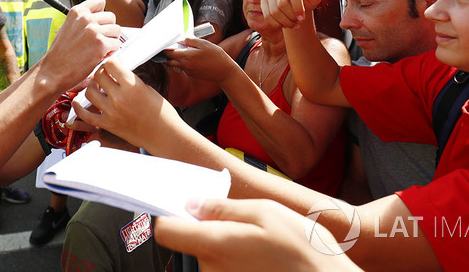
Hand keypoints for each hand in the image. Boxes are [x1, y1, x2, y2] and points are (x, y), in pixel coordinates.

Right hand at [38, 0, 120, 93]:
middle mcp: (86, 18)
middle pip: (111, 17)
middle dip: (108, 29)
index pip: (100, 1)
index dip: (102, 14)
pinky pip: (117, 44)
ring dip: (111, 40)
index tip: (97, 25)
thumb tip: (101, 16)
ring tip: (100, 49)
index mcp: (77, 11)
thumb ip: (83, 20)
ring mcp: (94, 30)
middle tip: (99, 40)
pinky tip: (100, 56)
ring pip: (117, 30)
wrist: (53, 71)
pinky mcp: (101, 44)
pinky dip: (111, 52)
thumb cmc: (61, 53)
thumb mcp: (68, 27)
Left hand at [72, 58, 181, 148]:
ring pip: (89, 92)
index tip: (112, 63)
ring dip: (92, 87)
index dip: (110, 61)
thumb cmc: (161, 112)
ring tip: (97, 87)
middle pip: (99, 75)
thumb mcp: (147, 89)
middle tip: (104, 73)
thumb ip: (130, 80)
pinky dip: (79, 108)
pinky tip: (77, 102)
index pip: (111, 64)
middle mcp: (120, 98)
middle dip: (101, 72)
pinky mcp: (108, 125)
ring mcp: (112, 112)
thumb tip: (116, 72)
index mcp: (132, 85)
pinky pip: (86, 116)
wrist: (164, 134)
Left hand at [154, 198, 359, 271]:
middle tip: (242, 223)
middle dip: (208, 229)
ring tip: (260, 244)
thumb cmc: (302, 249)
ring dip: (226, 247)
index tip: (184, 208)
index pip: (166, 232)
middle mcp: (211, 271)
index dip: (170, 216)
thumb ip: (223, 208)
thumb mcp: (264, 211)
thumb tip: (192, 203)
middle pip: (191, 243)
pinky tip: (261, 259)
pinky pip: (225, 270)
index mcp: (214, 245)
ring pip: (210, 257)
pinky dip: (236, 262)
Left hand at [163, 38, 234, 83]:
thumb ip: (190, 41)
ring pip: (175, 65)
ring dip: (174, 59)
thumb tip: (181, 39)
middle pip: (169, 61)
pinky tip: (190, 57)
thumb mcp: (204, 44)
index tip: (165, 44)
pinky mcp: (191, 74)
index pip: (169, 53)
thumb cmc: (216, 57)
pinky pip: (183, 68)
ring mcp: (188, 71)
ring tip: (180, 51)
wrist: (224, 72)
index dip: (166, 48)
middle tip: (169, 48)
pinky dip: (182, 63)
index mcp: (187, 56)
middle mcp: (185, 65)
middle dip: (167, 55)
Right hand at [260, 0, 332, 29]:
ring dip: (285, 22)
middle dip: (291, 17)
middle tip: (298, 23)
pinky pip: (267, 16)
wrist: (295, 6)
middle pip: (282, 4)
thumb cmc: (307, 0)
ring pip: (274, 11)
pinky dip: (277, 24)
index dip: (298, 8)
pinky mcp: (263, 0)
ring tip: (293, 25)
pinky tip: (285, 25)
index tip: (303, 19)